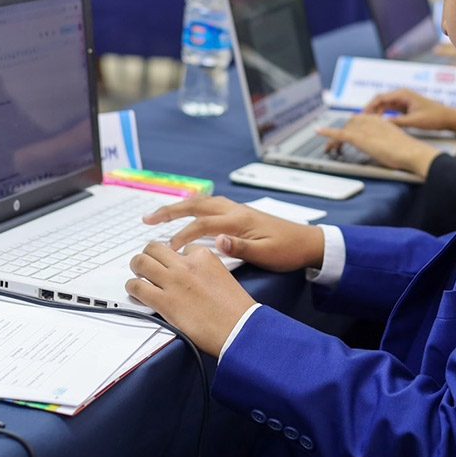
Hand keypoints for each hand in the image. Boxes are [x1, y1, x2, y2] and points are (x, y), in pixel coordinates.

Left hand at [127, 242, 255, 356]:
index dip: (175, 258)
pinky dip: (132, 288)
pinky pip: (137, 287)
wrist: (239, 329)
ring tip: (138, 275)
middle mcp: (186, 265)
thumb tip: (191, 276)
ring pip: (141, 262)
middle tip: (147, 265)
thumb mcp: (224, 276)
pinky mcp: (164, 301)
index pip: (180, 247)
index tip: (173, 266)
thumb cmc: (236, 309)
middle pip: (154, 248)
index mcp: (204, 256)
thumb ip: (205, 270)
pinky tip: (137, 293)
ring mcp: (173, 282)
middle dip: (148, 255)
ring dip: (136, 268)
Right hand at [142, 196, 324, 271]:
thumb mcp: (266, 254)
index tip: (168, 249)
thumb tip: (217, 242)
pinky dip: (193, 207)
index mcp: (239, 220)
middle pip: (196, 204)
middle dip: (170, 210)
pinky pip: (210, 205)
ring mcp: (237, 210)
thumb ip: (241, 248)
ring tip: (159, 215)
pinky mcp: (240, 214)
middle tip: (147, 219)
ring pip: (202, 202)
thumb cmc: (288, 250)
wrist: (308, 242)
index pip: (202, 223)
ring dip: (179, 206)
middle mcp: (235, 210)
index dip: (182, 235)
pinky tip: (187, 214)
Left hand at [318, 113, 441, 176]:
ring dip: (333, 139)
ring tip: (329, 148)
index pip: (359, 120)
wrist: (411, 151)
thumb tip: (385, 149)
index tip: (345, 135)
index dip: (350, 128)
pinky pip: (339, 133)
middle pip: (349, 124)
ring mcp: (364, 127)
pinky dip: (326, 132)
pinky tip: (318, 131)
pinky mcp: (359, 137)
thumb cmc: (408, 151)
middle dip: (340, 134)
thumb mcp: (395, 143)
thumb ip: (386, 142)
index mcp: (379, 120)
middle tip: (334, 145)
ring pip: (343, 130)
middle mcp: (370, 120)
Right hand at [365, 88, 455, 135]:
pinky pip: (389, 109)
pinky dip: (382, 115)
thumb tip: (383, 124)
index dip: (369, 106)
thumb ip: (399, 122)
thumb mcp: (415, 121)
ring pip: (383, 105)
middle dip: (369, 109)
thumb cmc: (434, 117)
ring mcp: (402, 100)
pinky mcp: (404, 107)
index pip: (380, 97)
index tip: (361, 116)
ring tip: (366, 124)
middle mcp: (401, 95)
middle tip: (360, 121)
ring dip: (375, 113)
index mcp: (403, 94)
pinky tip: (377, 124)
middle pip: (379, 100)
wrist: (448, 117)